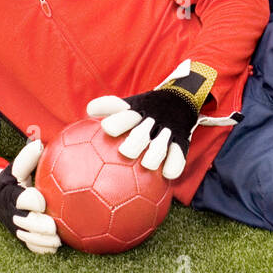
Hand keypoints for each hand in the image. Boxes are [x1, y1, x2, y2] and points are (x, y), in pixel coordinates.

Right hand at [0, 140, 60, 253]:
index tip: (42, 201)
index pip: (19, 198)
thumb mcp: (16, 168)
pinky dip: (40, 248)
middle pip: (23, 222)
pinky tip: (54, 248)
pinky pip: (29, 245)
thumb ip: (27, 159)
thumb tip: (38, 145)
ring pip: (27, 237)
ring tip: (57, 241)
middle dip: (37, 226)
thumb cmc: (14, 180)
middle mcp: (11, 212)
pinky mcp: (20, 235)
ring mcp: (15, 226)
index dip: (29, 201)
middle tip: (53, 228)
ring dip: (41, 240)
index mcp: (11, 194)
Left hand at [86, 60, 217, 179]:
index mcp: (137, 111)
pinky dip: (174, 164)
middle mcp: (153, 120)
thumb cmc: (145, 107)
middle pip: (142, 134)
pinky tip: (168, 175)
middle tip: (126, 152)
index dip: (117, 121)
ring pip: (160, 146)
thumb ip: (109, 106)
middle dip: (134, 142)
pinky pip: (179, 155)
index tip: (107, 128)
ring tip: (148, 165)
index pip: (125, 115)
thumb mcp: (130, 102)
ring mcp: (168, 130)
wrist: (182, 98)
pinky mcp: (181, 141)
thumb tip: (89, 110)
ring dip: (154, 154)